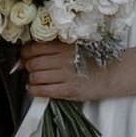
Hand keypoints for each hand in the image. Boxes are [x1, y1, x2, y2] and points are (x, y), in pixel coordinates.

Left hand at [18, 40, 135, 103]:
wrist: (112, 73)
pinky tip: (34, 89)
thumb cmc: (92, 59)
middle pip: (33, 63)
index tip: (24, 57)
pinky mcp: (69, 90)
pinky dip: (34, 90)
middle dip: (28, 67)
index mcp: (64, 46)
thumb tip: (23, 57)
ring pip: (36, 77)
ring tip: (36, 79)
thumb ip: (51, 49)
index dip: (25, 53)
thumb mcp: (73, 47)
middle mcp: (64, 59)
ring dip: (32, 79)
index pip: (34, 48)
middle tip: (32, 69)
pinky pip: (43, 90)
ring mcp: (66, 75)